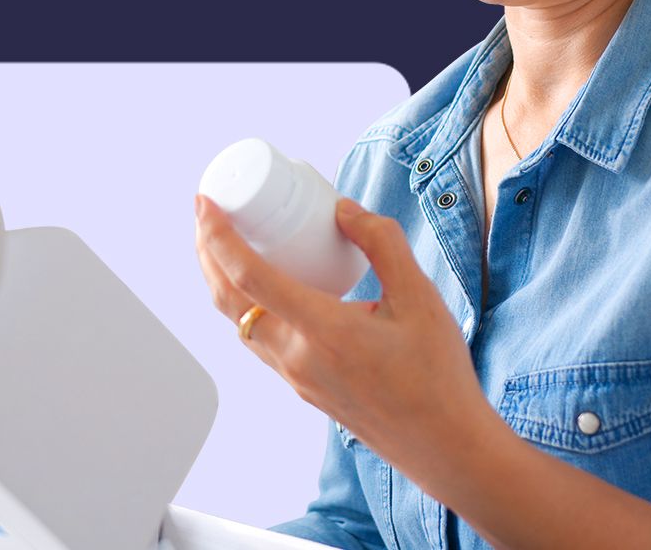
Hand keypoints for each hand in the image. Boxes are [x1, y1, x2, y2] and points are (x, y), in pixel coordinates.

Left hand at [194, 193, 488, 474]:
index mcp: (324, 332)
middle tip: (208, 213)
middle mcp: (298, 358)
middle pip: (229, 301)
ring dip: (222, 280)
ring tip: (227, 243)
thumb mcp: (420, 296)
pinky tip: (266, 285)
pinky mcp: (303, 387)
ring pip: (240, 323)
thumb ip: (382, 243)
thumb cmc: (437, 376)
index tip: (206, 204)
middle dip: (208, 253)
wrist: (444, 445)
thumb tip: (342, 209)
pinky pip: (259, 339)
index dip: (219, 237)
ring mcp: (296, 377)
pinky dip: (247, 304)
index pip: (250, 278)